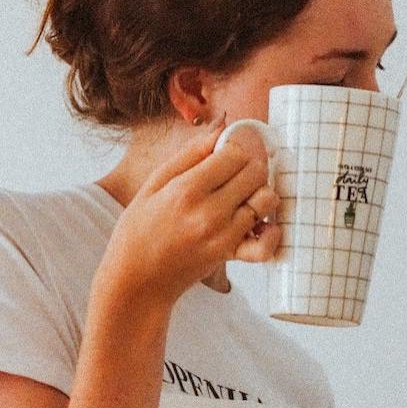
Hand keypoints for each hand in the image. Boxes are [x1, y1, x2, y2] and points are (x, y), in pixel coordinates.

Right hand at [95, 115, 282, 306]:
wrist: (135, 279)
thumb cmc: (138, 230)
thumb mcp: (153, 184)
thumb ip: (189, 154)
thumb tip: (220, 127)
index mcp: (186, 189)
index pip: (233, 154)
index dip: (235, 148)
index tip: (227, 153)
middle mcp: (208, 212)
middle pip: (254, 173)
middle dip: (250, 166)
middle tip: (236, 173)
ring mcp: (222, 236)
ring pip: (266, 201)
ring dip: (260, 193)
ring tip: (244, 196)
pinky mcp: (229, 256)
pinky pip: (266, 244)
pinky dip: (271, 232)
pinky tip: (259, 225)